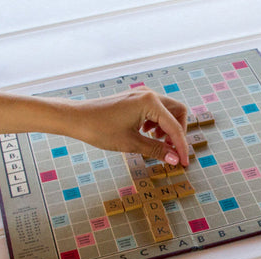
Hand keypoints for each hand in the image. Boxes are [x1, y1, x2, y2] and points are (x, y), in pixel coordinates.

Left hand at [62, 88, 189, 165]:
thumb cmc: (100, 129)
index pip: (175, 126)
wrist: (77, 118)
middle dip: (178, 132)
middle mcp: (148, 94)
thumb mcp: (131, 143)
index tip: (183, 162)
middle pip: (177, 112)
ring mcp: (141, 94)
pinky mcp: (135, 99)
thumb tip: (176, 159)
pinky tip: (146, 134)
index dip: (181, 146)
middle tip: (171, 150)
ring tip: (157, 143)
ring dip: (168, 128)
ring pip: (167, 111)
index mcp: (150, 102)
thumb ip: (157, 150)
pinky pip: (155, 110)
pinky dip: (157, 123)